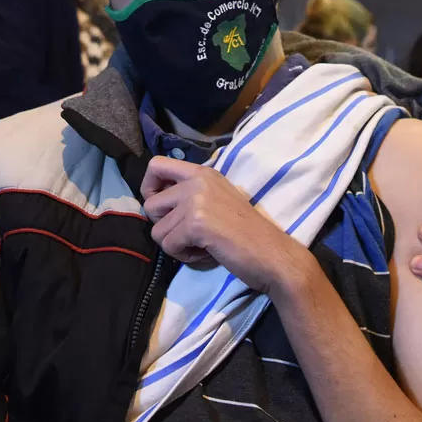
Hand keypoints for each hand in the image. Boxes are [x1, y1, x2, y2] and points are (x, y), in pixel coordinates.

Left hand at [142, 158, 315, 295]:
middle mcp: (197, 180)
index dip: (150, 188)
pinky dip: (184, 256)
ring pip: (157, 230)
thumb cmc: (246, 232)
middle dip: (165, 226)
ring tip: (203, 245)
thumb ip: (190, 195)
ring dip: (177, 245)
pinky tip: (206, 253)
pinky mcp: (195, 223)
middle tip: (191, 235)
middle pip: (151, 205)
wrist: (271, 253)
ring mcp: (196, 200)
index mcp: (203, 172)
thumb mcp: (217, 201)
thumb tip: (155, 202)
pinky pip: (168, 245)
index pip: (156, 165)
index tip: (164, 208)